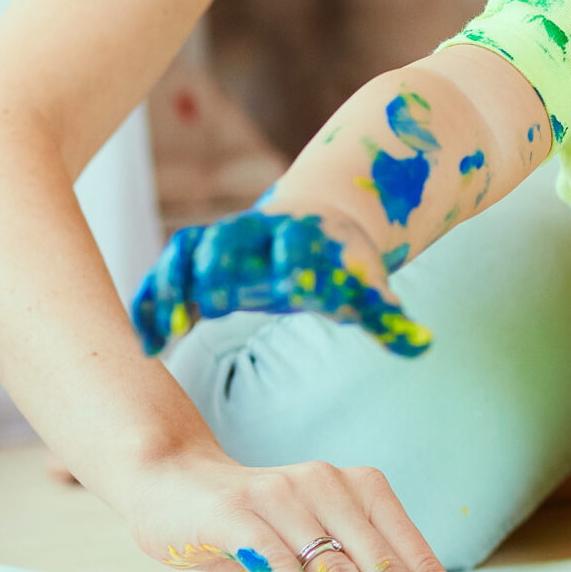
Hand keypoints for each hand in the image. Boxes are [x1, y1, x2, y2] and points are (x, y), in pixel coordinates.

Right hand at [127, 447, 460, 571]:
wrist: (174, 482)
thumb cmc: (255, 522)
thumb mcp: (311, 538)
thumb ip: (351, 568)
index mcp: (356, 486)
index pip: (406, 541)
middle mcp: (325, 483)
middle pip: (374, 555)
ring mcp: (281, 496)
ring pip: (330, 561)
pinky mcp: (238, 514)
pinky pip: (278, 562)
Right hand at [130, 204, 429, 357]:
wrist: (312, 224)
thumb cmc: (340, 265)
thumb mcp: (365, 285)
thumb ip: (386, 316)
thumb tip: (422, 345)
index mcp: (304, 234)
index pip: (298, 242)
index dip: (297, 262)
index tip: (296, 288)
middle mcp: (256, 232)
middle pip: (230, 238)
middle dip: (222, 266)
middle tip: (217, 306)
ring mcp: (221, 242)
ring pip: (186, 252)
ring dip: (173, 287)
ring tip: (165, 336)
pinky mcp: (195, 261)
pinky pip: (163, 273)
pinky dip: (151, 302)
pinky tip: (148, 347)